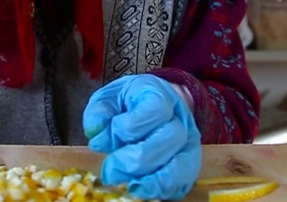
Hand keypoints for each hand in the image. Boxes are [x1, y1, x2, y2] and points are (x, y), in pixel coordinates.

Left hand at [83, 74, 201, 200]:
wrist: (152, 103)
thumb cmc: (126, 103)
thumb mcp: (108, 99)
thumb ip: (99, 114)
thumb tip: (98, 137)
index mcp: (159, 94)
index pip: (155, 109)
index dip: (130, 127)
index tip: (107, 137)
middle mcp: (180, 117)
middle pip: (170, 138)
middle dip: (137, 160)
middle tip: (110, 172)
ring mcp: (189, 141)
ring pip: (184, 163)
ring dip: (157, 180)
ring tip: (133, 189)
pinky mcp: (189, 162)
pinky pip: (185, 180)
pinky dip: (167, 190)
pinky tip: (146, 192)